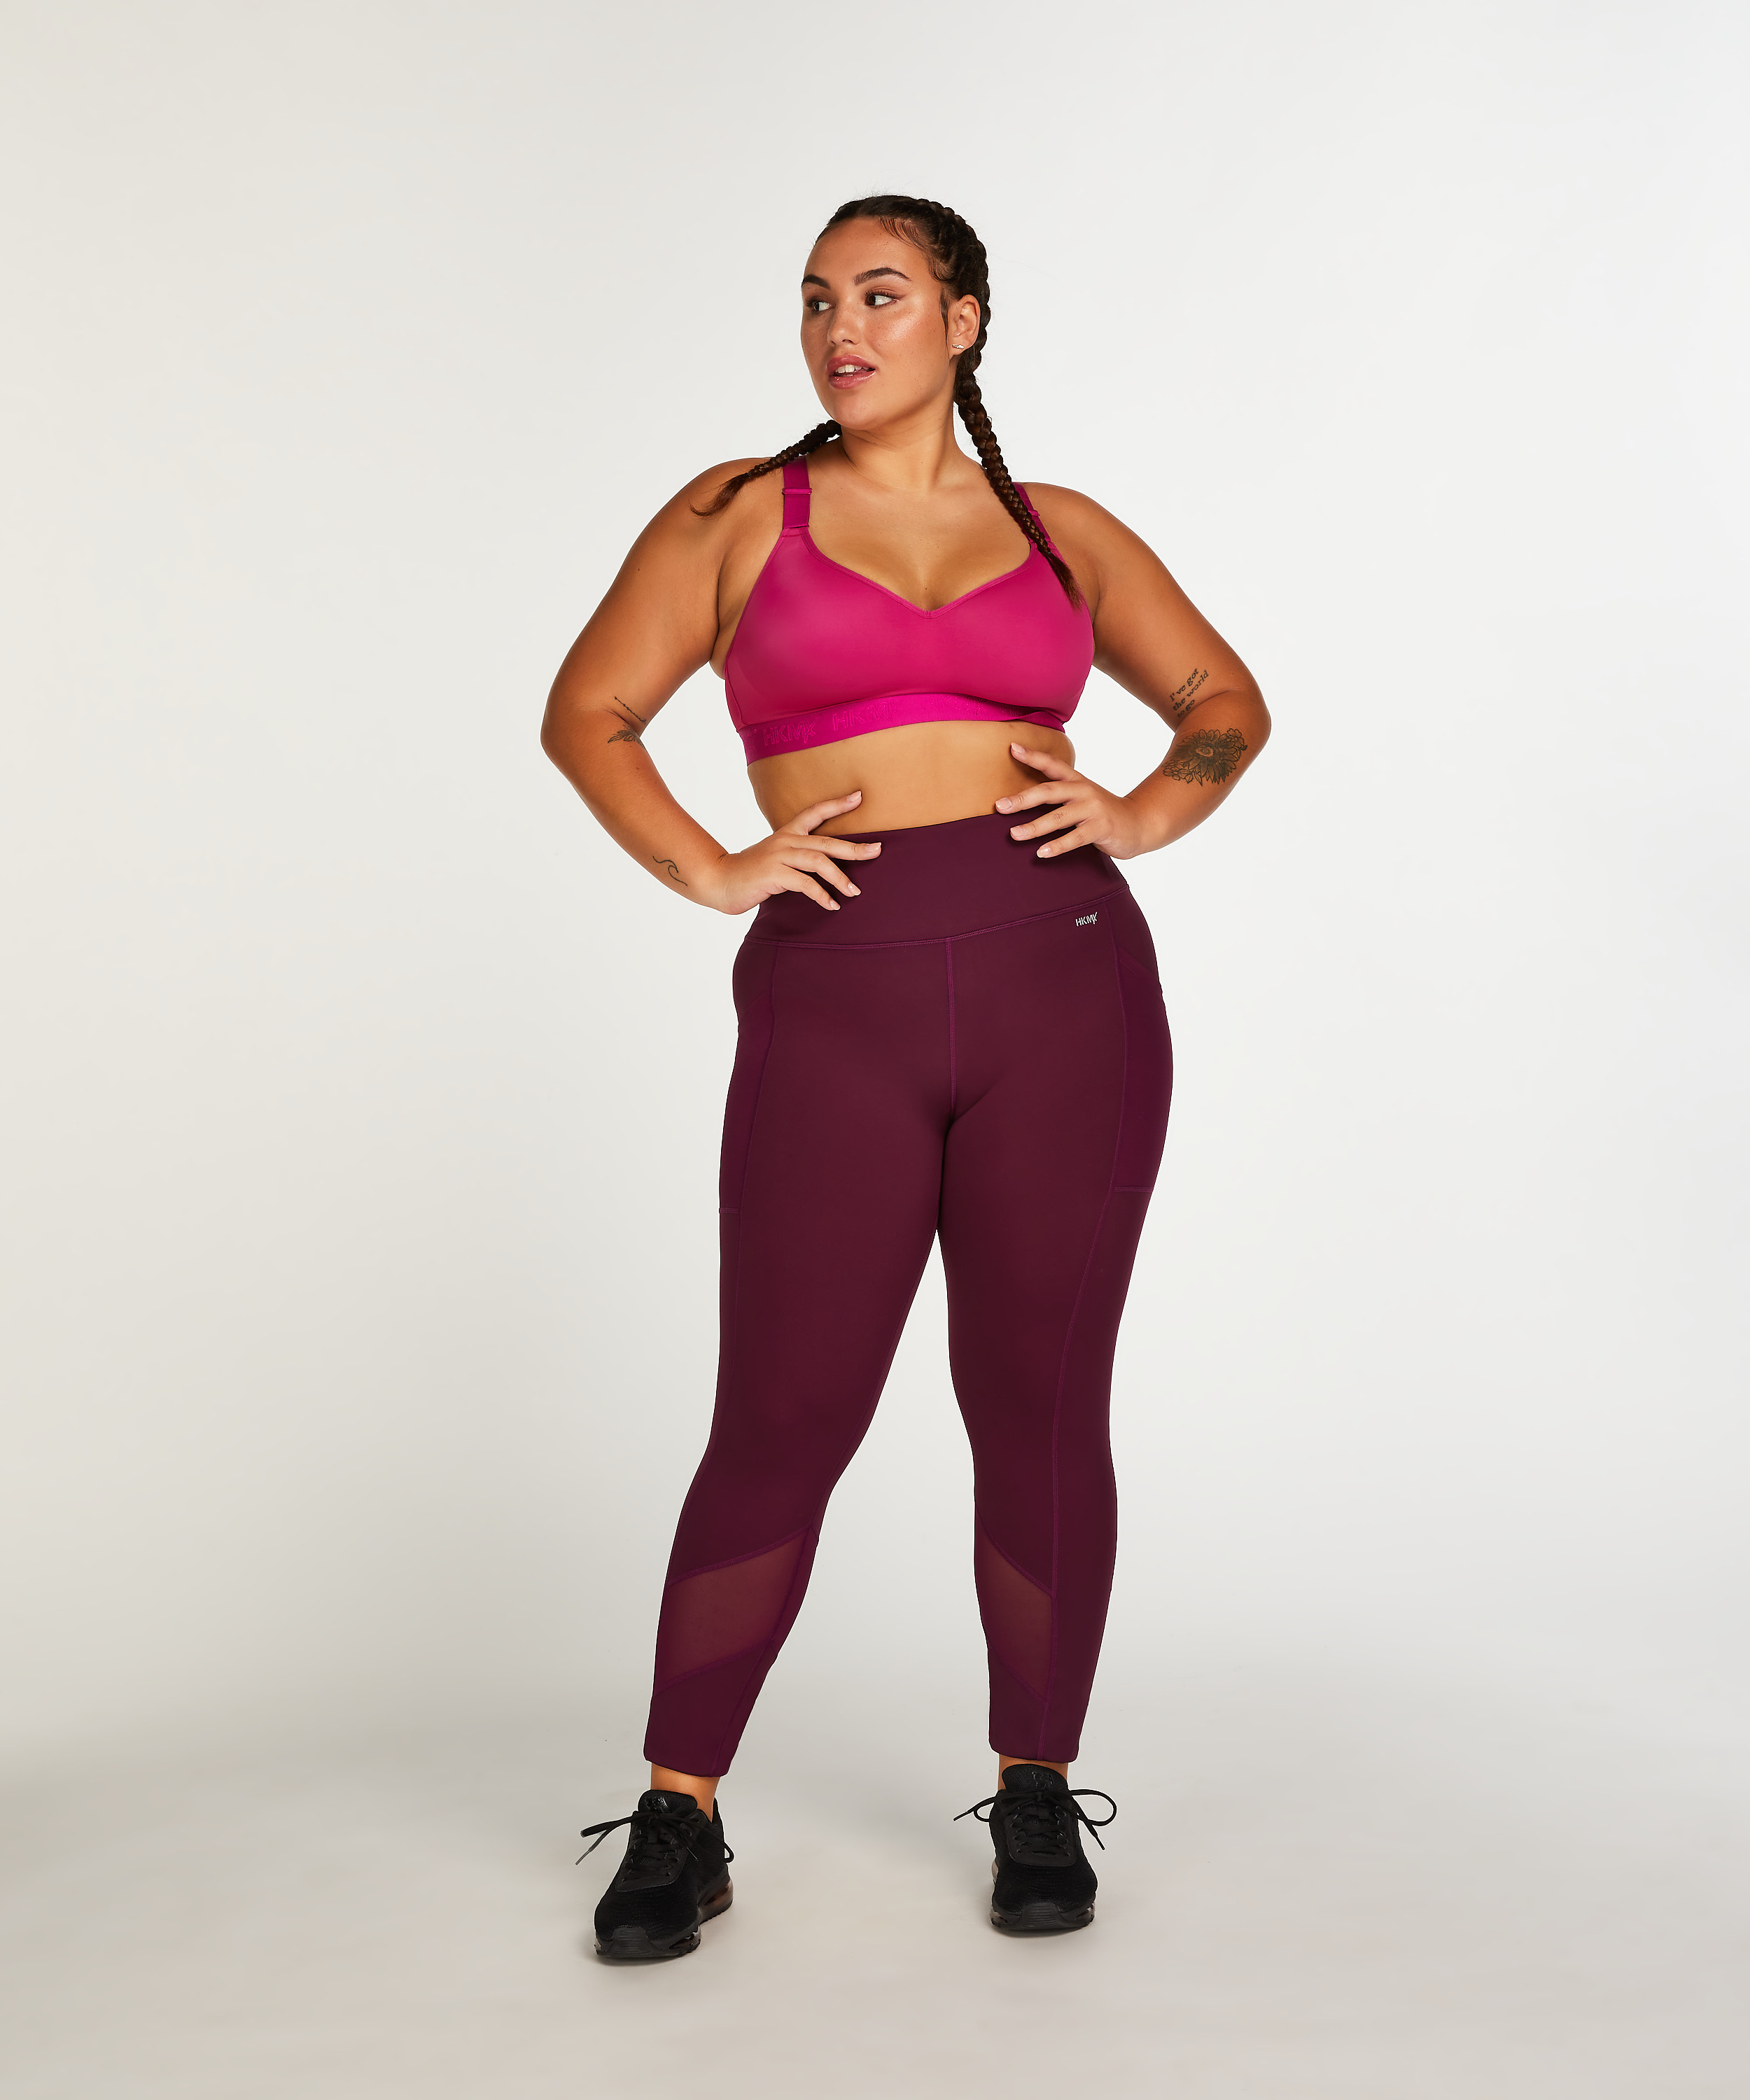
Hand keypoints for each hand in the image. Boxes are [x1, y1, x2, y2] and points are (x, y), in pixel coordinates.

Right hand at [698, 791, 881, 914]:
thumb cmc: (751, 873)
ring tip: (855, 891)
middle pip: (826, 841)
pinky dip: (822, 895)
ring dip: (840, 877)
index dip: (837, 804)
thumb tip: (825, 865)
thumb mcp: (775, 859)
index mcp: (786, 833)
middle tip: (877, 851)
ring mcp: (779, 856)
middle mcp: (785, 841)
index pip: (814, 812)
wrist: (720, 881)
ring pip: (819, 861)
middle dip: (854, 847)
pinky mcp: (774, 874)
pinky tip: (832, 905)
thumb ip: (797, 858)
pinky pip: (805, 884)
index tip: (859, 797)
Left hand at [996, 746, 1150, 859]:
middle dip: (1023, 799)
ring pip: (1059, 817)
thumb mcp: (1083, 798)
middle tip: (1000, 806)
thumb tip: (1022, 803)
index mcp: (1077, 781)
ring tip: (1014, 834)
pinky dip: (1057, 846)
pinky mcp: (1101, 828)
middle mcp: (1084, 791)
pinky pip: (1075, 838)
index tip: (1012, 748)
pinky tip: (1041, 853)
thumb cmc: (1102, 814)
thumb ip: (1060, 798)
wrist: (1138, 824)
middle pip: (1049, 791)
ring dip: (1035, 827)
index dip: (1033, 756)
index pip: (1053, 765)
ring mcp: (1093, 809)